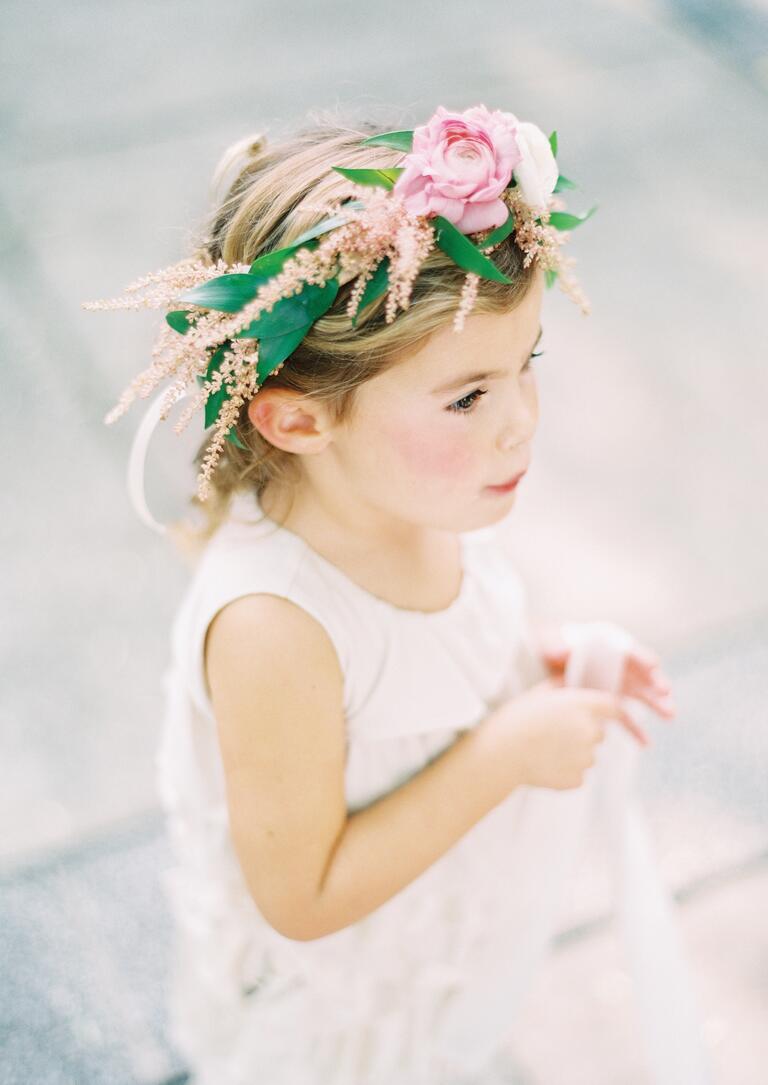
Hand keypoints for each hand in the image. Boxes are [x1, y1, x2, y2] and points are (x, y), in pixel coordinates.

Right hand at [483, 675, 648, 791]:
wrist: (501, 753)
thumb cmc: (516, 719)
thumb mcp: (537, 693)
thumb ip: (560, 685)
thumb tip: (569, 683)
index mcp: (583, 705)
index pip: (614, 706)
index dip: (608, 710)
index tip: (602, 714)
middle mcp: (590, 731)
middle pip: (599, 733)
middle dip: (584, 733)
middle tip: (557, 734)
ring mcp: (585, 758)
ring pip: (588, 756)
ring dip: (574, 754)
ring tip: (546, 751)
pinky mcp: (576, 779)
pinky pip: (577, 775)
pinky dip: (565, 772)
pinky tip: (544, 765)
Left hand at [533, 624, 676, 719]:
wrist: (542, 664)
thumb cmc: (550, 648)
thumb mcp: (551, 645)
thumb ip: (557, 648)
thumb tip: (559, 651)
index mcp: (605, 647)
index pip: (627, 650)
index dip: (640, 656)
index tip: (653, 665)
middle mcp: (616, 666)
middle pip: (640, 674)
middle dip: (655, 682)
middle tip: (665, 692)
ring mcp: (615, 685)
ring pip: (640, 695)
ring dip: (656, 705)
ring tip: (670, 715)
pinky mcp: (609, 702)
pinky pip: (625, 717)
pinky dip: (635, 729)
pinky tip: (645, 743)